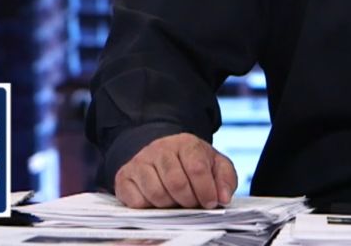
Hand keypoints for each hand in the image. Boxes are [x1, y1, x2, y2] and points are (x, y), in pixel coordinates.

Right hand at [114, 133, 236, 208]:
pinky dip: (149, 207)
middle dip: (188, 200)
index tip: (210, 202)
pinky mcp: (124, 176)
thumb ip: (225, 179)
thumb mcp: (215, 165)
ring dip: (170, 205)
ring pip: (156, 193)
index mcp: (186, 143)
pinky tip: (157, 201)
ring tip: (176, 202)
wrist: (162, 154)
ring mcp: (140, 161)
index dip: (206, 190)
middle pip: (176, 183)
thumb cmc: (191, 163)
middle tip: (193, 204)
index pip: (197, 168)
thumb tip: (223, 197)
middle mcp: (160, 149)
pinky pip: (137, 201)